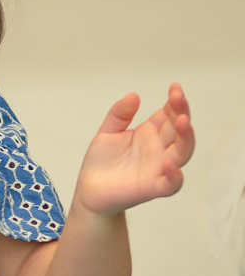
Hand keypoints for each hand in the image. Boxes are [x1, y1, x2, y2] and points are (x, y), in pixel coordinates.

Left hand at [75, 84, 194, 216]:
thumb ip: (119, 114)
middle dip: (181, 113)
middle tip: (178, 98)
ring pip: (182, 153)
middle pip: (179, 130)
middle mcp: (159, 149)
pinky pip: (171, 183)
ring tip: (183, 121)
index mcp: (150, 133)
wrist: (90, 188)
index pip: (169, 115)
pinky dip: (175, 175)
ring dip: (186, 138)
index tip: (174, 88)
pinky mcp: (153, 187)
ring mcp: (158, 168)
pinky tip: (169, 163)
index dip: (174, 102)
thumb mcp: (108, 131)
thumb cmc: (102, 161)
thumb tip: (133, 95)